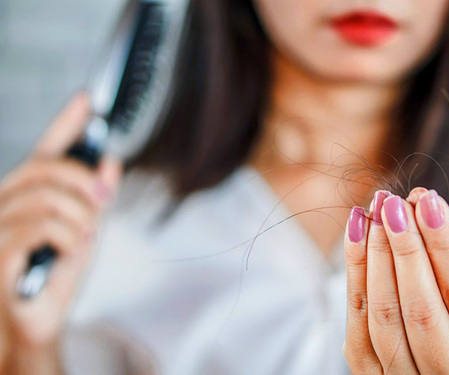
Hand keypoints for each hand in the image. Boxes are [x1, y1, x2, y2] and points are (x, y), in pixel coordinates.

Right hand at [0, 94, 121, 373]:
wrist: (36, 322)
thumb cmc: (54, 277)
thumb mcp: (86, 232)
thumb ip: (95, 198)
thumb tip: (111, 162)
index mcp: (26, 196)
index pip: (45, 151)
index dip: (65, 123)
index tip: (87, 100)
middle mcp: (4, 204)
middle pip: (43, 168)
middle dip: (83, 179)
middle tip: (104, 198)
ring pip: (46, 199)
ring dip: (80, 218)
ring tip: (86, 238)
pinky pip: (39, 228)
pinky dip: (68, 237)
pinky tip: (73, 249)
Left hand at [343, 188, 448, 373]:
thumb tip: (422, 207)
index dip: (446, 246)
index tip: (429, 202)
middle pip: (421, 309)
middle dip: (406, 248)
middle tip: (395, 203)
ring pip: (385, 316)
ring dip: (377, 255)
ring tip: (376, 211)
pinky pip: (358, 326)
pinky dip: (356, 274)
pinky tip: (357, 234)